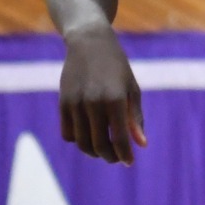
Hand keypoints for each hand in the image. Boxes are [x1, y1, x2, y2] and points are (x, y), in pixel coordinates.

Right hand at [58, 24, 147, 163]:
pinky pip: (68, 133)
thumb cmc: (117, 67)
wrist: (89, 42)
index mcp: (115, 99)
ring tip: (103, 149)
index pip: (120, 139)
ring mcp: (76, 103)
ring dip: (93, 152)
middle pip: (99, 145)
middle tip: (117, 158)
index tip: (129, 162)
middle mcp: (94, 103)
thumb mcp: (132, 89)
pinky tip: (89, 136)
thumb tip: (141, 145)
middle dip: (110, 156)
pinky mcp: (63, 102)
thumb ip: (136, 118)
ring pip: (82, 143)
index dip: (125, 155)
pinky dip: (78, 140)